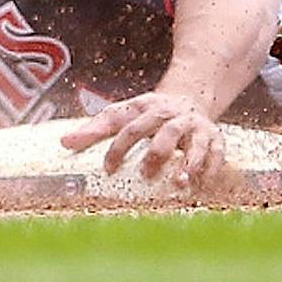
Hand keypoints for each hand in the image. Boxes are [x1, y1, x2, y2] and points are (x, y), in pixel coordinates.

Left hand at [56, 91, 225, 188]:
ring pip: (196, 141)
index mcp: (148, 108)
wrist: (190, 97)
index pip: (131, 125)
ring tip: (182, 182)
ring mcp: (196, 127)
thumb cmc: (149, 114)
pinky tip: (202, 185)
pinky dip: (211, 168)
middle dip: (157, 152)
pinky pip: (217, 152)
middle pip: (165, 131)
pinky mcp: (215, 137)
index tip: (108, 168)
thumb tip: (63, 142)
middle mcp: (174, 116)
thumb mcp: (124, 114)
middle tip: (146, 174)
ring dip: (190, 161)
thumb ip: (96, 128)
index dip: (119, 146)